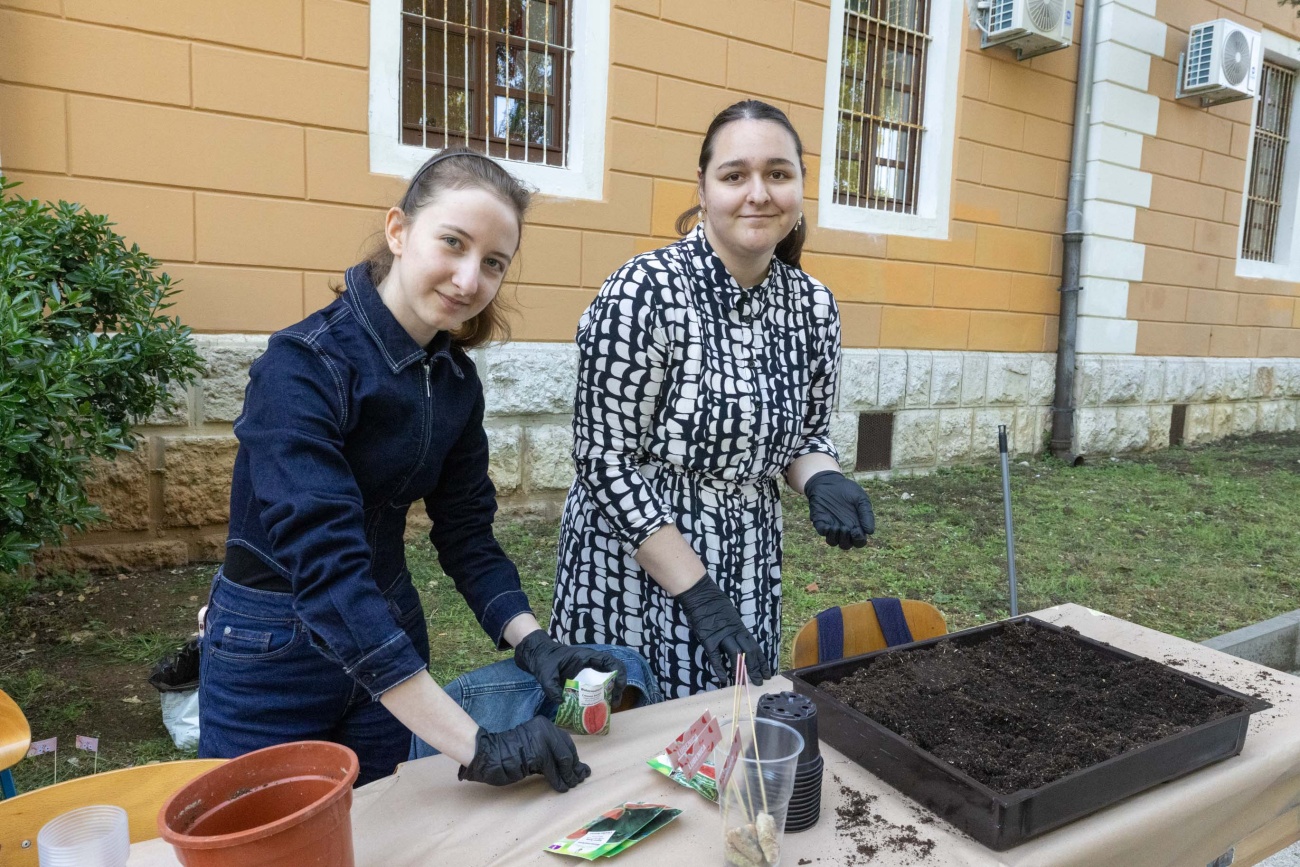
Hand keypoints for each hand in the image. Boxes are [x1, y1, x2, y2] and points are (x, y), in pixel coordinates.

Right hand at [458, 716, 590, 791]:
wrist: (489, 754)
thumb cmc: (507, 753)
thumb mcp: (532, 746)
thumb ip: (547, 752)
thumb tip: (568, 766)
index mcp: (544, 724)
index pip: (566, 741)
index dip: (573, 756)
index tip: (579, 767)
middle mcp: (545, 729)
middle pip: (567, 750)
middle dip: (574, 767)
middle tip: (578, 778)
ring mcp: (542, 741)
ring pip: (563, 761)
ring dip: (568, 776)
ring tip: (570, 785)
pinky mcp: (538, 755)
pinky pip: (553, 771)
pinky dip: (558, 781)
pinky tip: (560, 788)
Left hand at [513, 630, 627, 704]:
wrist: (537, 655)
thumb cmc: (543, 660)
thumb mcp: (546, 674)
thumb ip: (551, 687)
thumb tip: (561, 702)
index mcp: (587, 657)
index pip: (611, 662)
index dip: (620, 674)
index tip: (618, 688)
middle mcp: (591, 663)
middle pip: (613, 672)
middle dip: (617, 687)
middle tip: (614, 703)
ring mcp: (587, 670)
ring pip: (606, 680)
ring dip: (610, 692)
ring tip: (608, 707)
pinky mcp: (582, 678)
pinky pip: (596, 686)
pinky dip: (600, 695)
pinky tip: (596, 706)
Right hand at [674, 575, 770, 686]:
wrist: (701, 594)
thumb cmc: (714, 601)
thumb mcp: (730, 614)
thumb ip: (735, 627)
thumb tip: (740, 638)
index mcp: (740, 627)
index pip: (755, 647)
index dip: (762, 661)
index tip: (767, 672)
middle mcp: (734, 633)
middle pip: (749, 652)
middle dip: (755, 668)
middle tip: (760, 682)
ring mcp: (721, 636)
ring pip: (736, 654)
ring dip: (742, 670)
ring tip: (746, 683)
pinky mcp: (708, 639)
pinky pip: (715, 656)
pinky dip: (719, 668)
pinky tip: (723, 678)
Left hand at [804, 470, 874, 549]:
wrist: (829, 481)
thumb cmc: (848, 490)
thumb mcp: (861, 499)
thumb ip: (866, 514)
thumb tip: (870, 532)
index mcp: (856, 525)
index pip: (859, 542)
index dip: (859, 540)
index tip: (857, 531)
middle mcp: (844, 529)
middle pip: (846, 545)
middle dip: (847, 541)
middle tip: (846, 529)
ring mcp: (831, 526)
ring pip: (833, 542)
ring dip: (836, 538)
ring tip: (838, 527)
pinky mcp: (820, 521)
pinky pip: (822, 532)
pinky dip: (826, 532)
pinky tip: (829, 525)